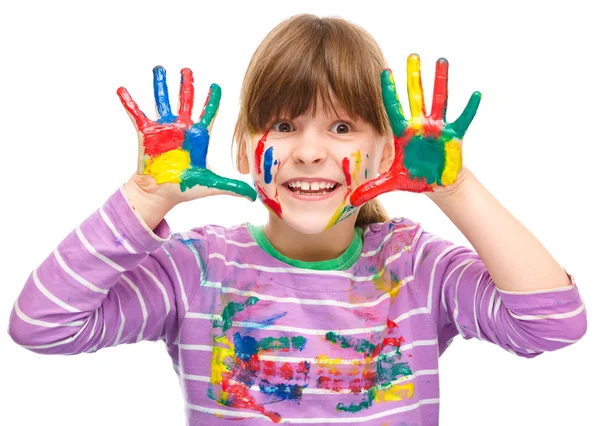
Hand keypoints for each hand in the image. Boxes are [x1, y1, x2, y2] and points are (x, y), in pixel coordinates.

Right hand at [117, 66, 256, 205]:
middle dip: (187, 85)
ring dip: (160, 85)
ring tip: (159, 68)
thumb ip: (232, 187)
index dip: (212, 100)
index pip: (208, 113)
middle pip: (186, 101)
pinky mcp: (146, 134)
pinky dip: (129, 102)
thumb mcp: (211, 185)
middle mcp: (181, 129)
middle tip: (187, 70)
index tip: (216, 85)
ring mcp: (163, 129)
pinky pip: (136, 114)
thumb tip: (253, 198)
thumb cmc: (184, 189)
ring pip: (162, 101)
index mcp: (198, 137)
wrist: (160, 194)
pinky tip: (122, 89)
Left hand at [350, 54, 480, 205]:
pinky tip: (475, 94)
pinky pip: (462, 119)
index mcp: (403, 134)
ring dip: (440, 81)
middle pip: (415, 97)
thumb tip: (350, 201)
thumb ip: (372, 188)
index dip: (389, 92)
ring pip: (439, 100)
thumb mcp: (392, 182)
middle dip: (413, 77)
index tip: (384, 72)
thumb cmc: (414, 178)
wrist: (437, 184)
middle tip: (412, 55)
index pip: (393, 109)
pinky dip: (469, 108)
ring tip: (441, 60)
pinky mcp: (453, 135)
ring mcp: (437, 128)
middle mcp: (419, 126)